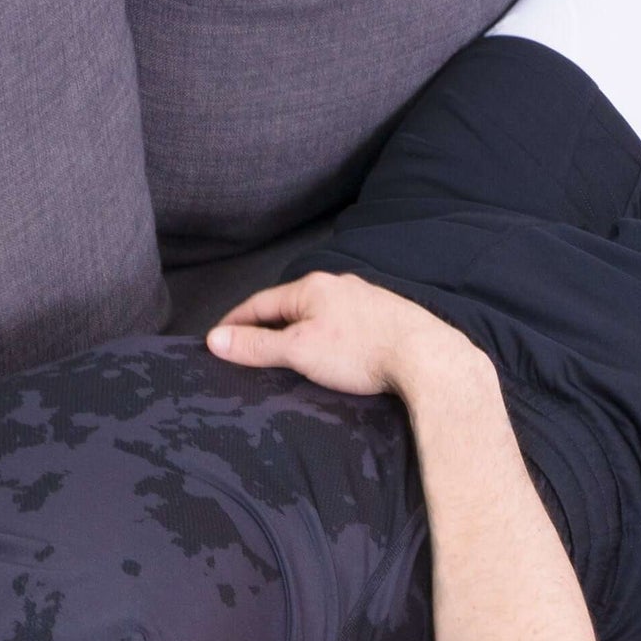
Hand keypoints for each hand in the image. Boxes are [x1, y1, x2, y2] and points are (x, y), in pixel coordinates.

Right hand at [205, 271, 464, 397]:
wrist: (424, 356)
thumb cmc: (359, 351)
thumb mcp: (298, 351)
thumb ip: (256, 346)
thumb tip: (216, 339)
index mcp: (312, 287)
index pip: (259, 302)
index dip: (235, 322)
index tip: (217, 339)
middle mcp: (338, 285)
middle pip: (289, 305)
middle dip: (266, 325)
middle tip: (246, 348)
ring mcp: (363, 298)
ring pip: (317, 313)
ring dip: (297, 329)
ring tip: (284, 352)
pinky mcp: (383, 315)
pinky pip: (341, 323)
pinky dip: (323, 335)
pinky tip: (327, 351)